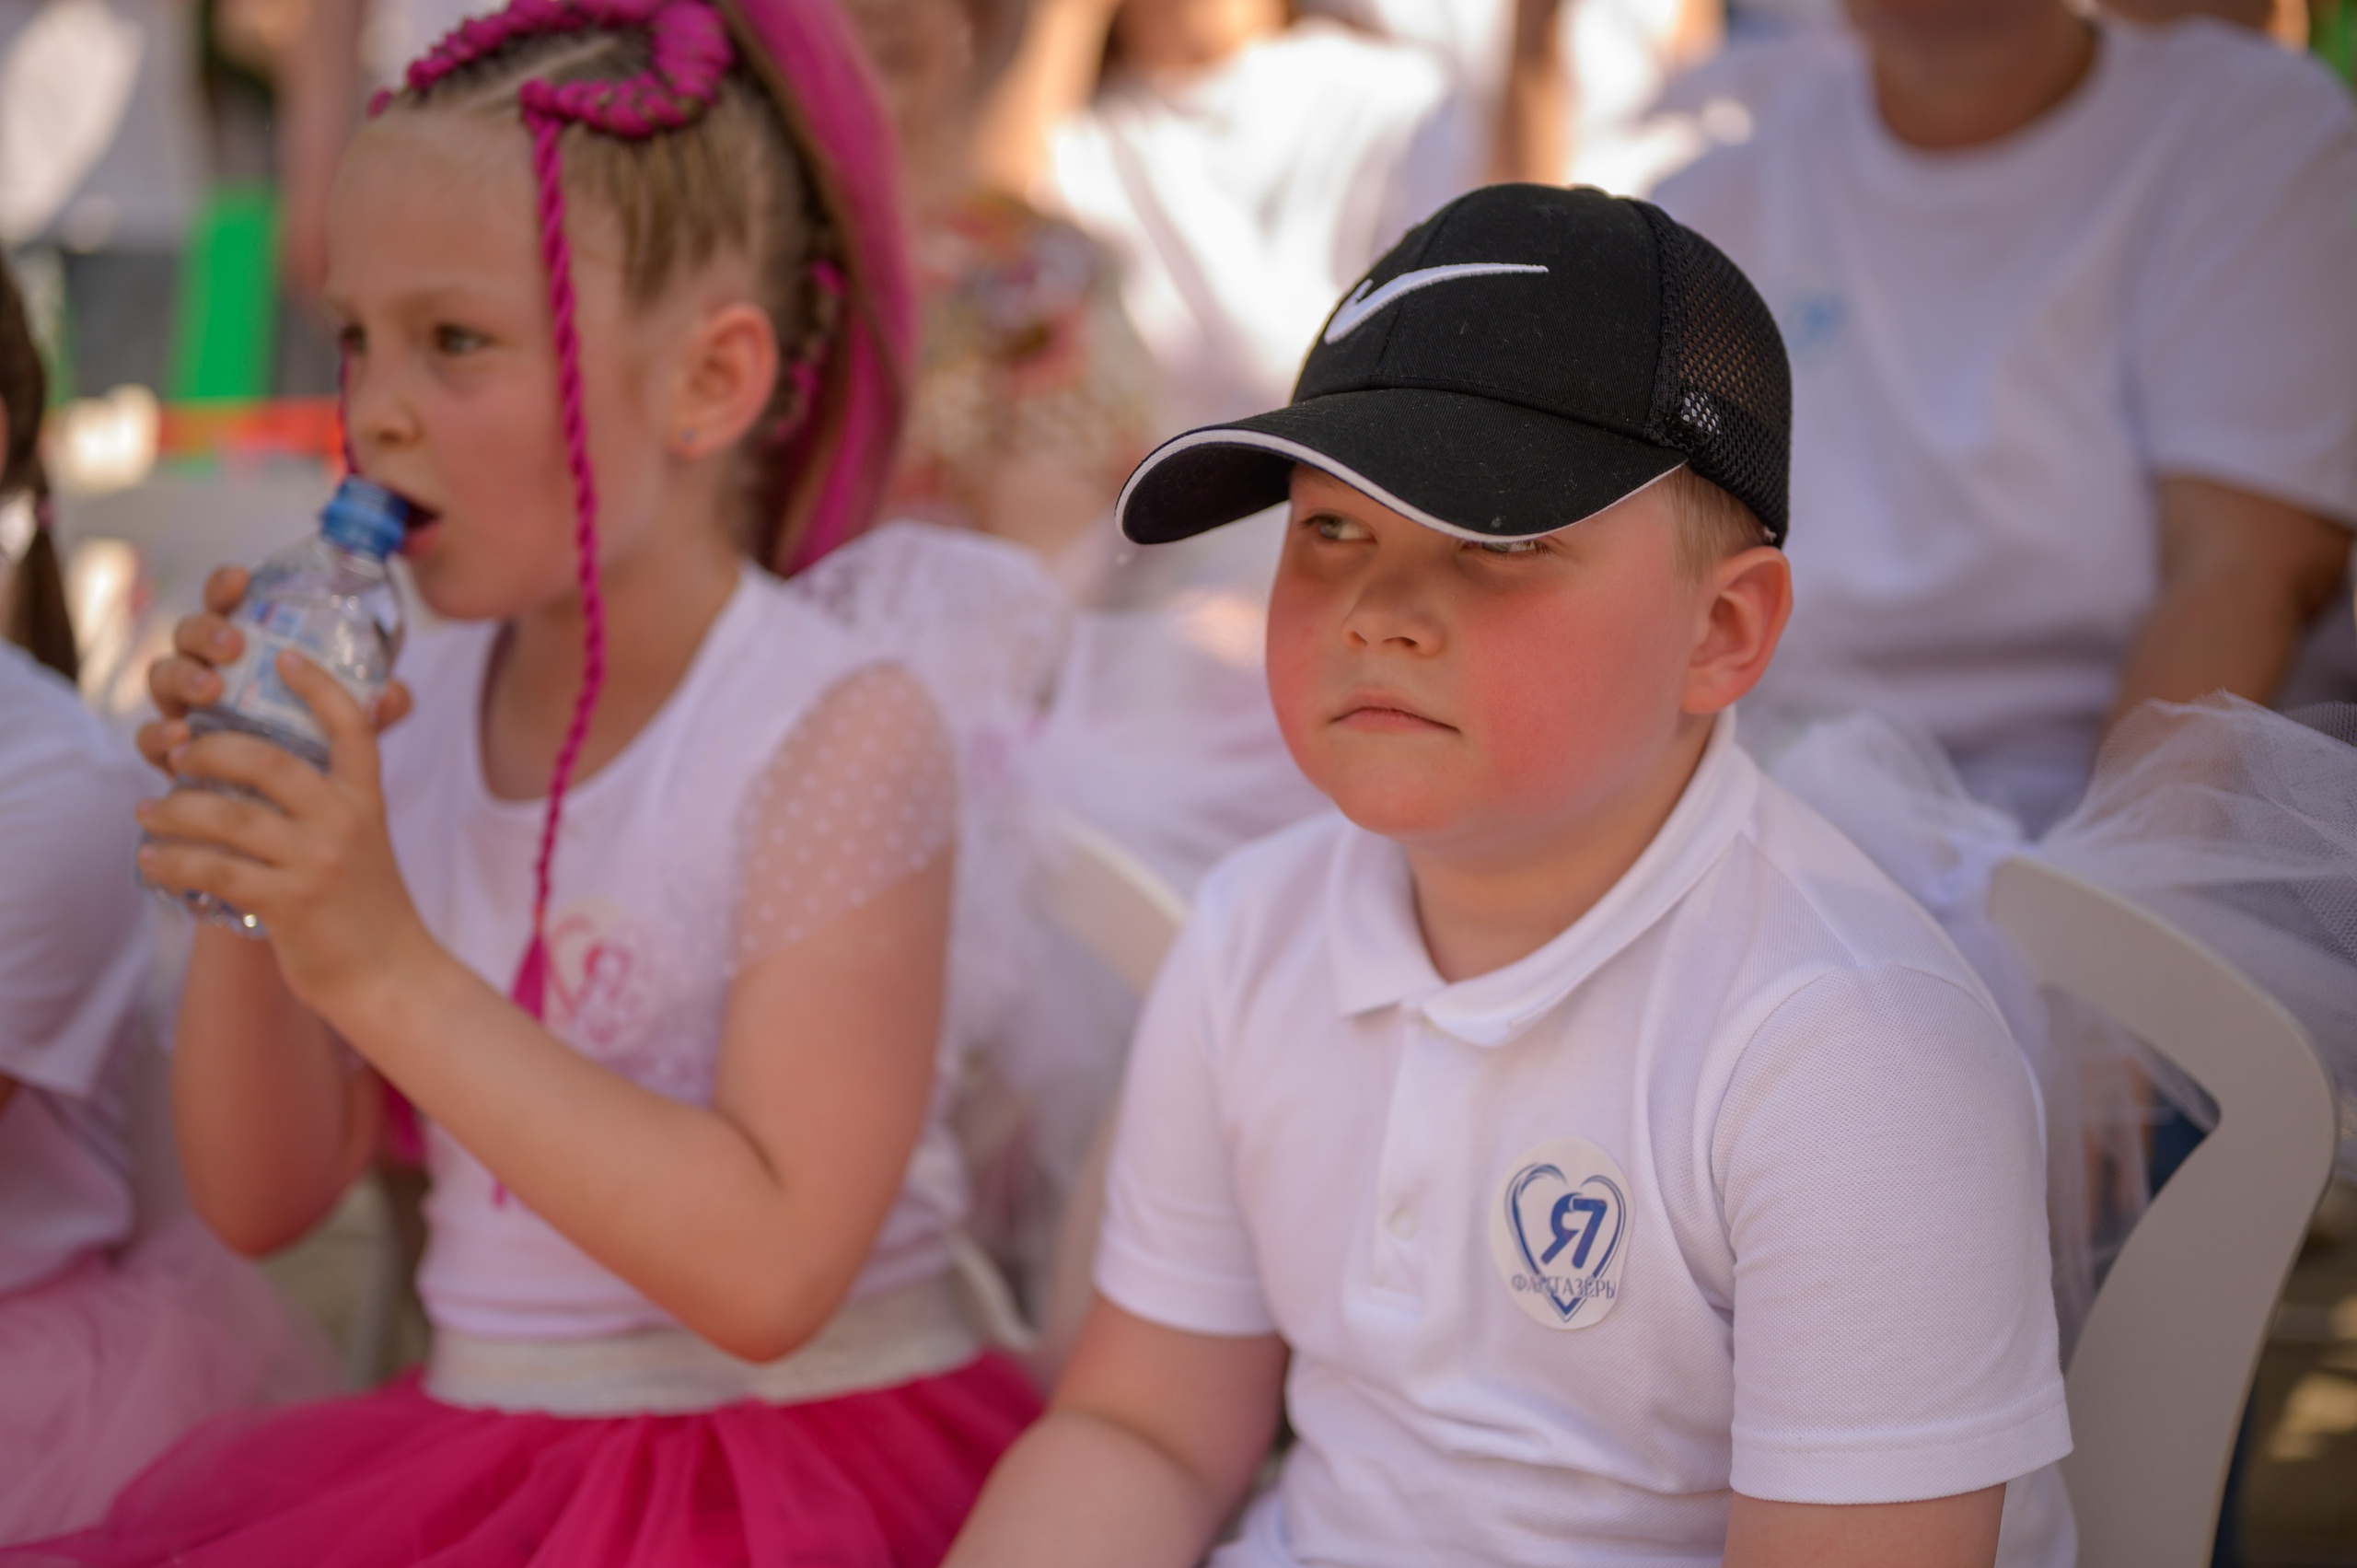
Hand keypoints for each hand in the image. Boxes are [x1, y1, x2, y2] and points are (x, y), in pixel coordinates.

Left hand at [136, 648, 432, 1019]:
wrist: (390, 975)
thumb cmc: (366, 906)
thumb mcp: (365, 841)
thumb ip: (332, 804)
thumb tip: (270, 769)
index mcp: (366, 800)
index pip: (351, 726)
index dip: (319, 686)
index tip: (284, 657)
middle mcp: (345, 823)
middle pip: (267, 761)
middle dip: (209, 749)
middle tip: (176, 751)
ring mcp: (317, 863)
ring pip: (229, 816)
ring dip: (175, 809)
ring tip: (147, 811)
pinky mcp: (288, 904)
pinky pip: (215, 870)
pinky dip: (174, 861)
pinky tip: (151, 858)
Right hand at [137, 565, 412, 774]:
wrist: (287, 813)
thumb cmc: (314, 750)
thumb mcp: (348, 727)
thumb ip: (373, 709)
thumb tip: (395, 696)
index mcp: (247, 650)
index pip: (229, 604)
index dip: (226, 586)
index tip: (241, 580)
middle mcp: (209, 669)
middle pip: (189, 633)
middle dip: (206, 631)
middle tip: (233, 644)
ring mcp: (183, 708)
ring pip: (163, 676)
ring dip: (183, 677)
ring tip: (210, 689)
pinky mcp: (169, 752)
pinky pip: (149, 737)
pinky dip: (159, 735)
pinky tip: (179, 738)